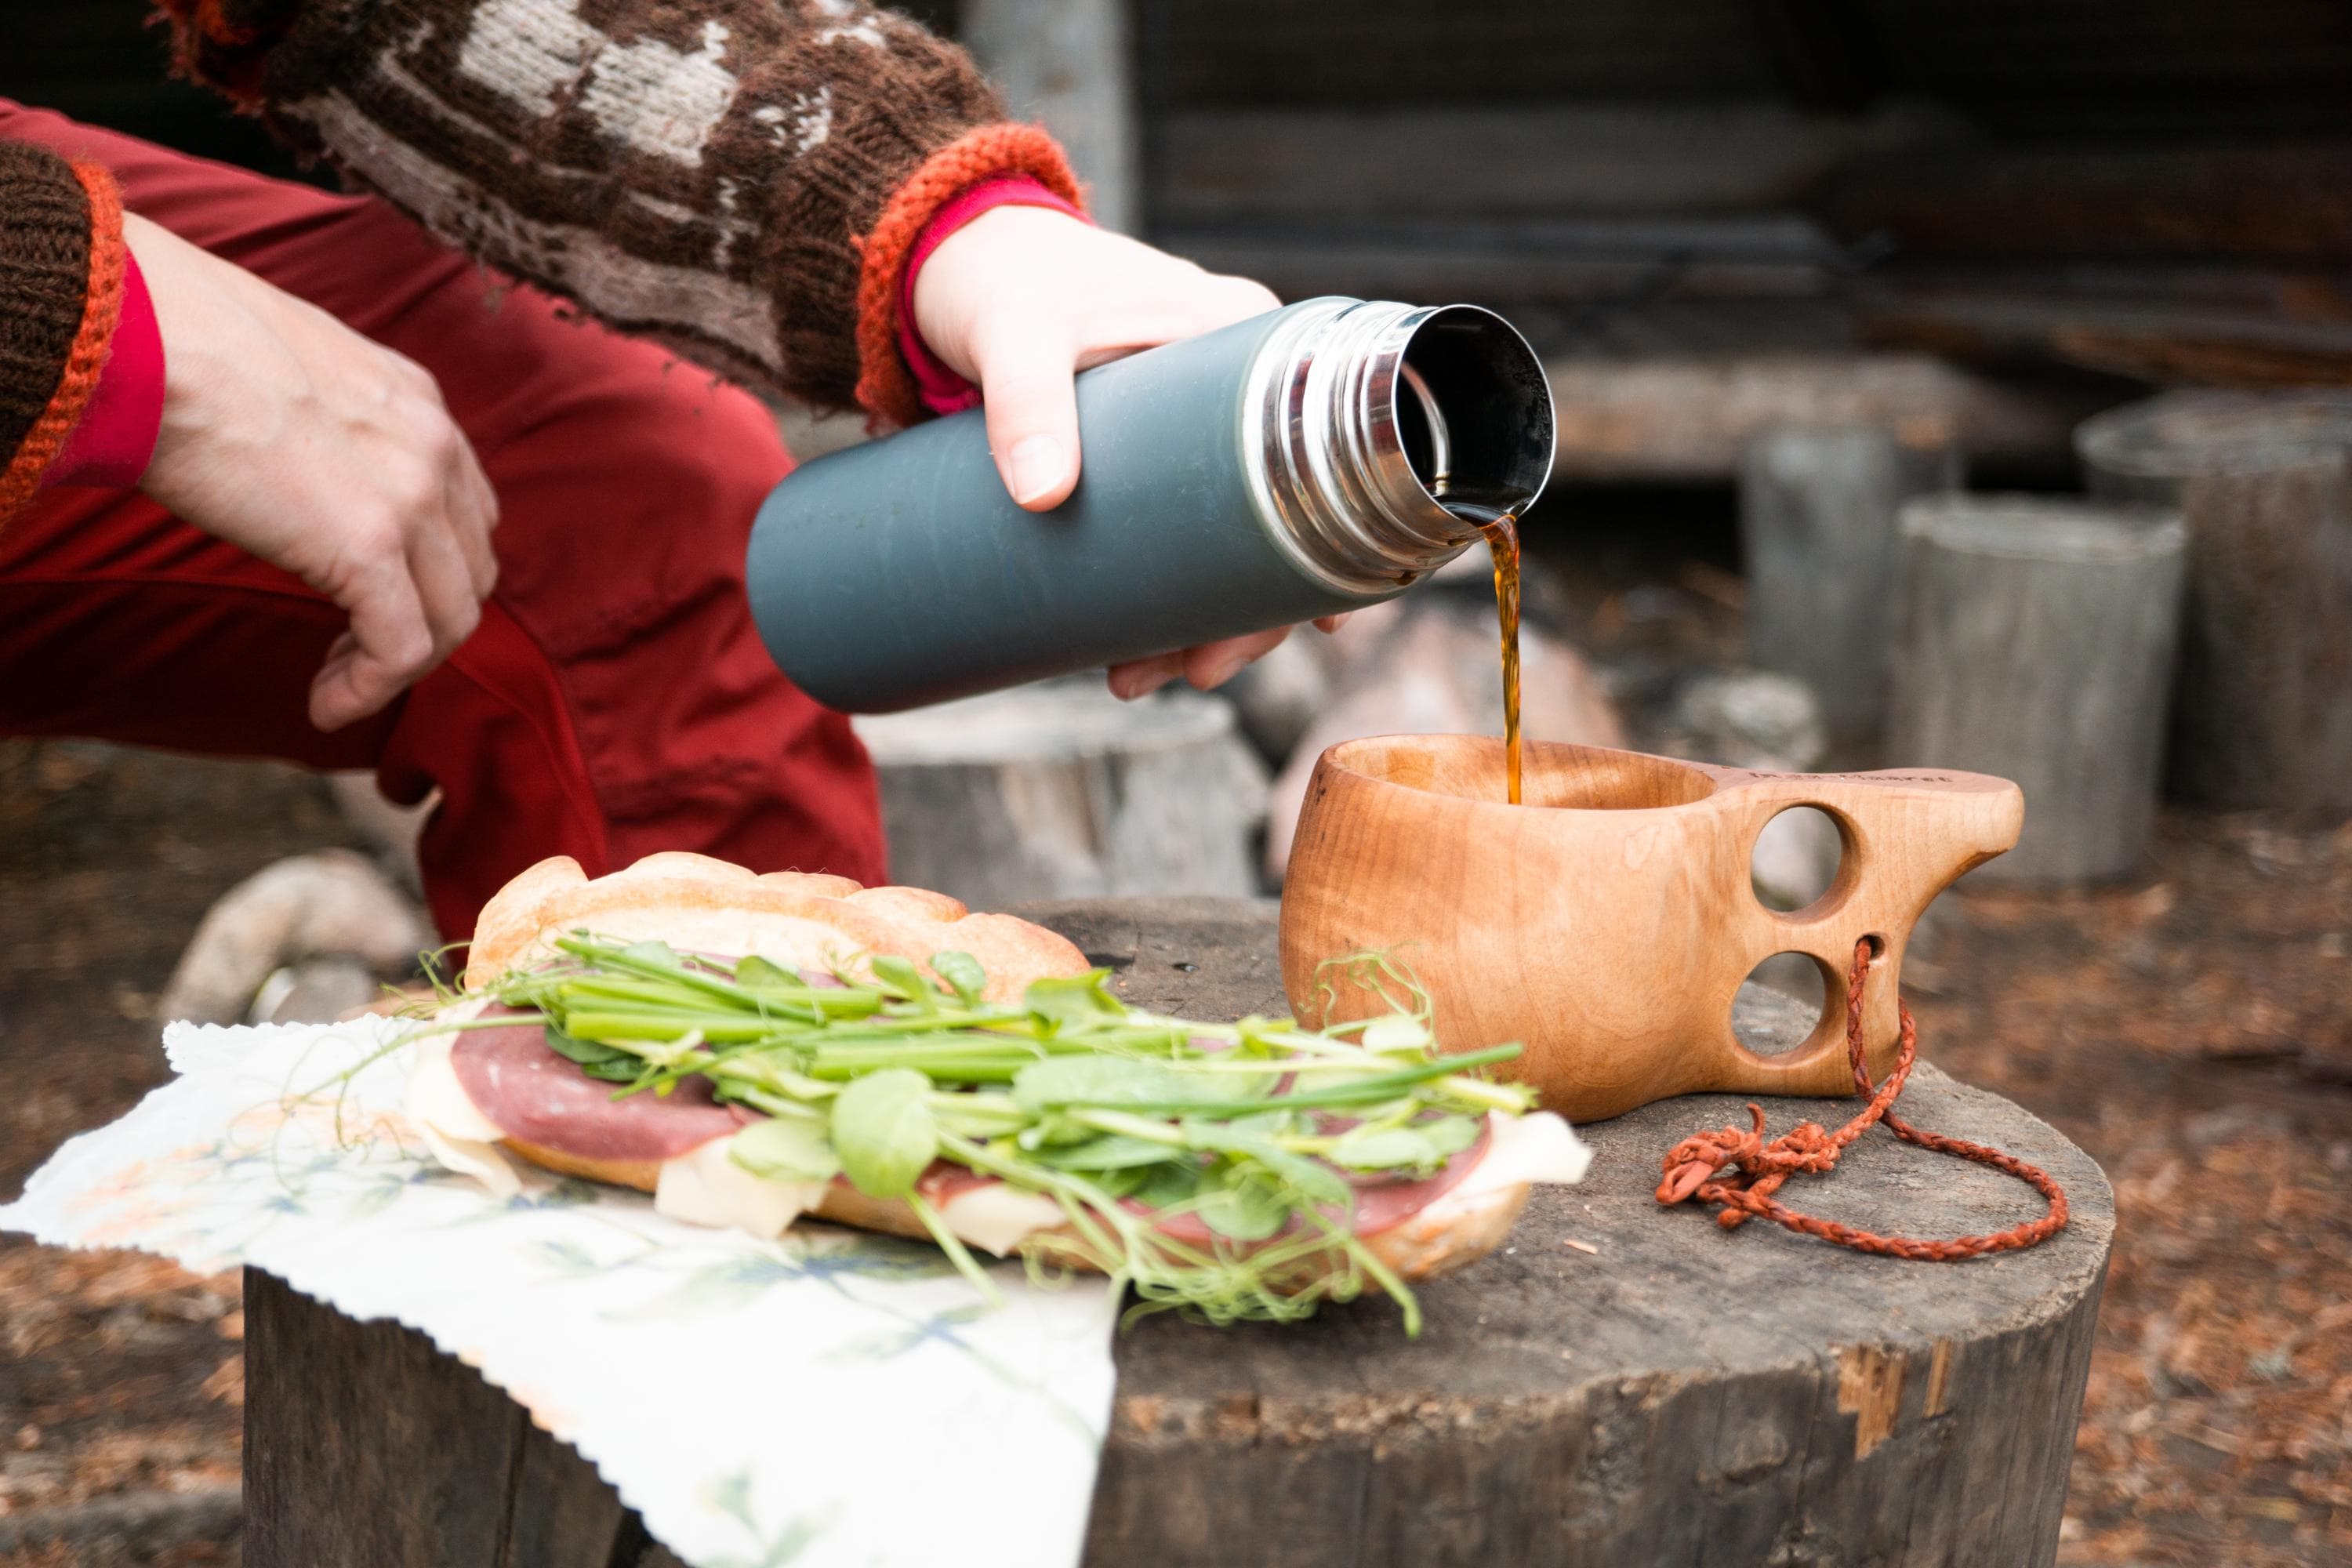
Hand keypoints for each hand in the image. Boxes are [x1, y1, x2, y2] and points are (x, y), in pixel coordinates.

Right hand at [127, 212, 498, 731]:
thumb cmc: (176, 344)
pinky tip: (325, 706)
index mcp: (416, 402)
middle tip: (356, 649)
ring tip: (336, 684)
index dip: (431, 569)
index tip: (373, 597)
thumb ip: (321, 420)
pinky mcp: (371, 547)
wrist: (142, 334)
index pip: (464, 509)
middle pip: (470, 569)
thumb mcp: (285, 372)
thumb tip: (285, 462)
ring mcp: (412, 496)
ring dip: (399, 665)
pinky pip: (401, 648)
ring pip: (451, 617)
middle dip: (427, 621)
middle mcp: (434, 446)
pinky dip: (368, 689)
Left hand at [910, 206, 1342, 699]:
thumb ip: (1025, 405)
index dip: (1296, 566)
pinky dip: (1171, 587)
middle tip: (1183, 677)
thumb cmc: (998, 278)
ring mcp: (1201, 421)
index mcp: (1246, 344)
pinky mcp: (1154, 449)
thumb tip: (1044, 497)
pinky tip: (1154, 648)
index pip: (1309, 471)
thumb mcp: (1013, 334)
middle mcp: (1242, 385)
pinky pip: (1188, 527)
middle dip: (1239, 615)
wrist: (949, 253)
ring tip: (1134, 679)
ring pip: (1231, 536)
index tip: (1245, 634)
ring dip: (1199, 615)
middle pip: (1275, 521)